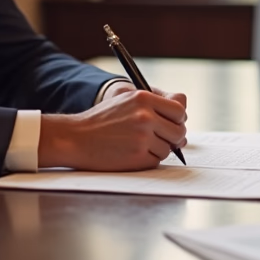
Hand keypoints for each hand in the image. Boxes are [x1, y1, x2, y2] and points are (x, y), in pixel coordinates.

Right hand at [38, 88, 187, 169]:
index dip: (178, 119)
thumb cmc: (102, 120)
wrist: (75, 137)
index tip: (172, 123)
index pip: (179, 110)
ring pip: (168, 148)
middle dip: (173, 137)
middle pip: (179, 131)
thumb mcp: (127, 100)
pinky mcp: (137, 157)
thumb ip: (156, 104)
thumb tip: (183, 116)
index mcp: (144, 98)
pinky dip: (148, 159)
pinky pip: (156, 161)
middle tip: (160, 138)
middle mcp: (145, 117)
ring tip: (137, 144)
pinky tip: (131, 153)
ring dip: (158, 149)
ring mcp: (142, 138)